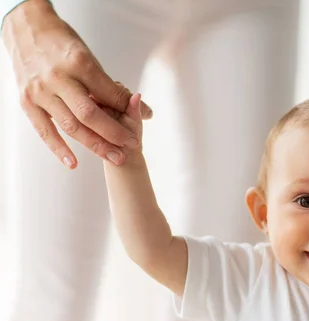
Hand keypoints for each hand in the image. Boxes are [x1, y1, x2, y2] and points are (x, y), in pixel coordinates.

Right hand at [2, 0, 152, 168]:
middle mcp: (58, 78)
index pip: (108, 94)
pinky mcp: (26, 101)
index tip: (141, 124)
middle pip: (90, 114)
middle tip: (132, 146)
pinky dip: (59, 149)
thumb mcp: (88, 56)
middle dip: (114, 134)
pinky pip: (45, 130)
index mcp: (79, 64)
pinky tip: (74, 163)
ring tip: (115, 157)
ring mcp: (40, 91)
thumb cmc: (62, 43)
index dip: (127, 111)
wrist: (26, 29)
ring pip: (71, 125)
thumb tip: (141, 105)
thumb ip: (111, 85)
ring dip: (95, 145)